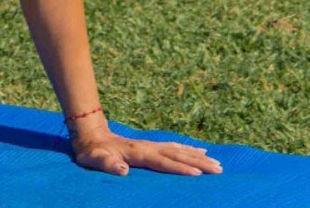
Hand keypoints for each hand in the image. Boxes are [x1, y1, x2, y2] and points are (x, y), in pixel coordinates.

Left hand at [72, 128, 222, 176]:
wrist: (91, 135)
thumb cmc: (92, 152)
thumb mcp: (94, 159)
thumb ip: (108, 164)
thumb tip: (123, 170)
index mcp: (138, 153)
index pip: (163, 162)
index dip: (180, 168)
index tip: (197, 174)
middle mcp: (148, 147)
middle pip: (177, 154)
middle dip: (198, 162)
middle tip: (219, 169)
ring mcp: (151, 145)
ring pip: (179, 150)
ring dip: (198, 156)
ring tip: (217, 162)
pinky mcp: (152, 146)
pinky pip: (175, 147)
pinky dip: (189, 150)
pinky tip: (201, 152)